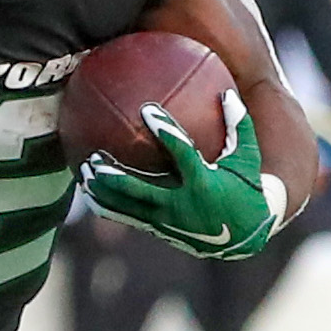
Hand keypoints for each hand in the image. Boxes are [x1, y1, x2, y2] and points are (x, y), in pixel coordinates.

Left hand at [79, 91, 287, 257]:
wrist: (245, 237)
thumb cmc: (246, 188)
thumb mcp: (247, 158)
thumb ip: (238, 126)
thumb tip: (227, 92)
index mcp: (204, 183)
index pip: (181, 152)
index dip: (165, 131)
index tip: (147, 109)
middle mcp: (182, 205)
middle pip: (141, 190)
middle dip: (116, 175)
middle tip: (95, 156)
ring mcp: (168, 222)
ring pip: (128, 208)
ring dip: (103, 192)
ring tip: (83, 173)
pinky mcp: (160, 230)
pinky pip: (128, 218)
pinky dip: (108, 206)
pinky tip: (88, 194)